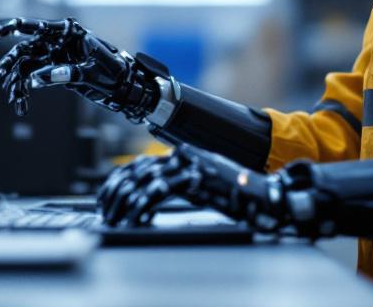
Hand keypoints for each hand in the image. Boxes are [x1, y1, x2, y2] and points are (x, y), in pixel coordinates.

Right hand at [0, 17, 164, 119]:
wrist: (125, 87)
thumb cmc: (115, 72)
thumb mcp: (91, 73)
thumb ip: (64, 73)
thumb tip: (37, 79)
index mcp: (70, 33)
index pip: (38, 27)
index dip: (14, 27)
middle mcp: (59, 43)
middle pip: (27, 48)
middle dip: (13, 63)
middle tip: (3, 76)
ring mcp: (56, 57)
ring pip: (27, 65)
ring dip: (17, 81)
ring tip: (14, 98)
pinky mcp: (56, 71)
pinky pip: (34, 78)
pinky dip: (26, 90)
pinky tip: (21, 102)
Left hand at [96, 144, 318, 234]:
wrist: (264, 193)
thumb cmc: (237, 193)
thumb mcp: (203, 185)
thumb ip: (181, 183)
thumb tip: (154, 192)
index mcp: (183, 155)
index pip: (140, 164)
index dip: (119, 181)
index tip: (109, 198)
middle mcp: (183, 155)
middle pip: (136, 170)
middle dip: (116, 193)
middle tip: (108, 211)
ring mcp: (189, 165)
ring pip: (143, 179)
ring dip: (126, 201)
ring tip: (118, 218)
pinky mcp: (195, 179)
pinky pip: (159, 191)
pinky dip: (143, 205)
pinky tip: (136, 217)